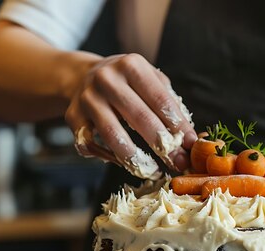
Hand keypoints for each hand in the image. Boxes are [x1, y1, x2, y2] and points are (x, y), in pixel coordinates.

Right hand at [65, 53, 196, 172]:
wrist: (82, 76)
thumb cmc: (128, 83)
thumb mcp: (151, 80)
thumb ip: (171, 104)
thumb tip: (191, 138)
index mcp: (131, 65)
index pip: (160, 100)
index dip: (178, 125)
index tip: (191, 144)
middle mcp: (106, 79)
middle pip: (139, 117)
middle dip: (162, 144)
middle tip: (178, 162)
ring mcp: (87, 98)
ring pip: (113, 135)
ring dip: (136, 158)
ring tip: (153, 171)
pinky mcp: (72, 117)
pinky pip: (91, 145)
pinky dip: (109, 158)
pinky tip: (125, 163)